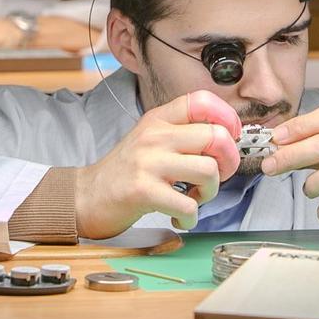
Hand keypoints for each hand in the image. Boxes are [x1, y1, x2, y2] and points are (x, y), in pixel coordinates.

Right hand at [74, 91, 242, 238]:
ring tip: (194, 197)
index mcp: (158, 119)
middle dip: (228, 162)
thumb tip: (225, 136)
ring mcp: (148, 162)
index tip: (231, 136)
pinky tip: (180, 217)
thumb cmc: (125, 171)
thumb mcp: (149, 138)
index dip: (227, 117)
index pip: (201, 101)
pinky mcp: (143, 191)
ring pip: (208, 170)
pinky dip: (191, 218)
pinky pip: (188, 205)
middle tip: (216, 176)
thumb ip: (181, 132)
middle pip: (215, 137)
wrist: (87, 195)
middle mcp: (154, 136)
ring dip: (210, 192)